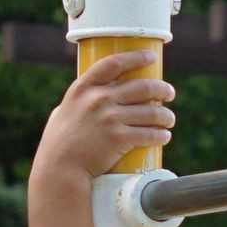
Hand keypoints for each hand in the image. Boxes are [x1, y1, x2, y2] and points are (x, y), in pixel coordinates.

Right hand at [30, 48, 175, 187]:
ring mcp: (109, 119)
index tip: (150, 57)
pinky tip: (165, 136)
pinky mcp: (119, 139)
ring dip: (165, 115)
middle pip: (142, 86)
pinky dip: (161, 135)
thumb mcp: (62, 113)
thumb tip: (88, 96)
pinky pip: (149, 134)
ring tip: (169, 119)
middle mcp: (98, 99)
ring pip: (151, 112)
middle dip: (161, 88)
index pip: (114, 63)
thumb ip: (78, 103)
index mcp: (83, 89)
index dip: (135, 57)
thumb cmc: (58, 143)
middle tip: (169, 93)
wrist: (59, 169)